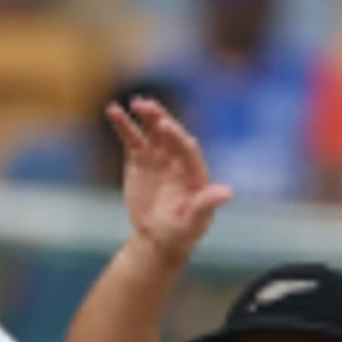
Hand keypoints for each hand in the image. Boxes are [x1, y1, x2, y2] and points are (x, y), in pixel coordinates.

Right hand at [109, 98, 233, 258]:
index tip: (165, 126)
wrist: (158, 237)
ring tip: (135, 104)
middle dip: (160, 118)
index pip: (187, 148)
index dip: (177, 137)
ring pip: (152, 130)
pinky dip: (123, 124)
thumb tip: (227, 193)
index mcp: (195, 171)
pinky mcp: (140, 157)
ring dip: (145, 115)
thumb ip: (207, 204)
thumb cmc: (182, 232)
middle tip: (147, 107)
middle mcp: (178, 158)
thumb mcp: (195, 221)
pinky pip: (132, 137)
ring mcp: (159, 155)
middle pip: (170, 133)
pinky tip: (114, 110)